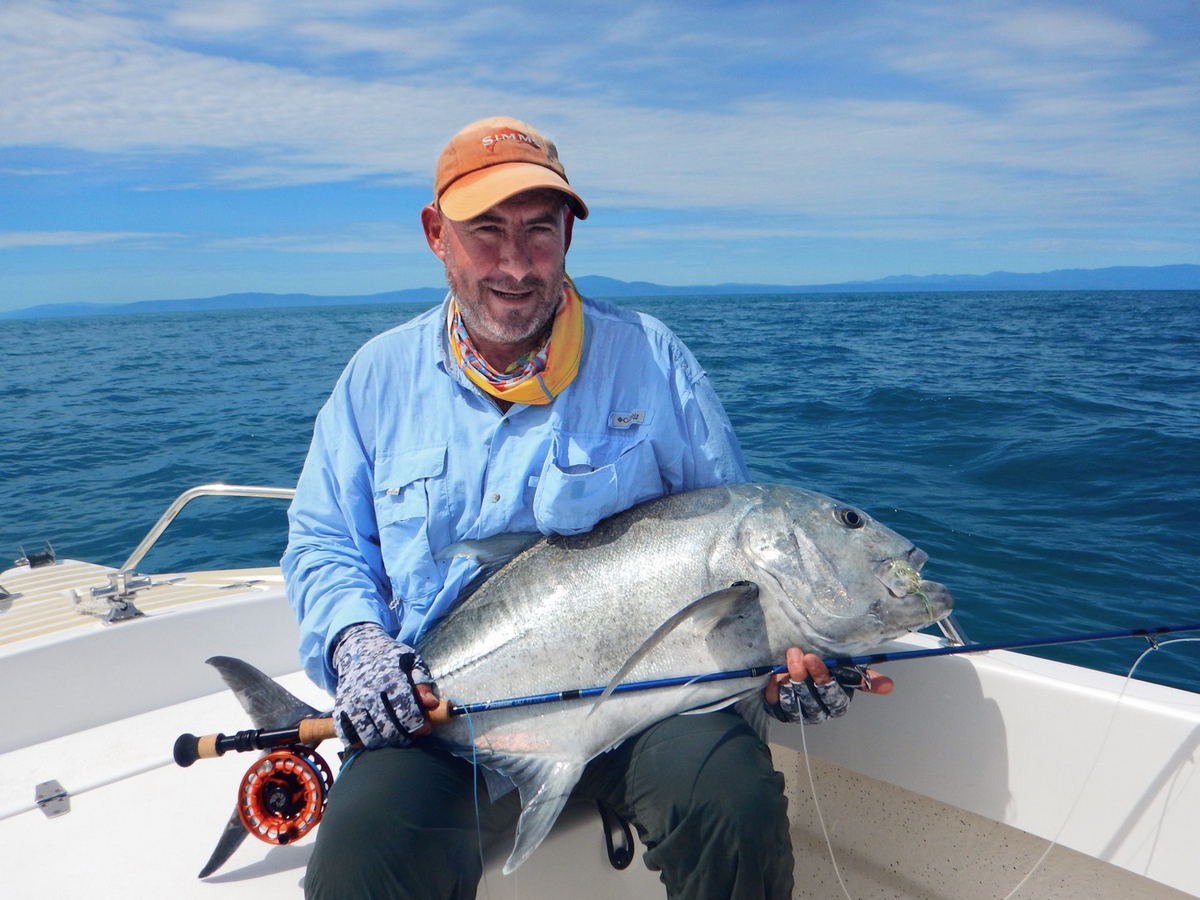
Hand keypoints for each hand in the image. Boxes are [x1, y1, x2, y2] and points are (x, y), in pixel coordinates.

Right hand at [331, 623, 439, 747]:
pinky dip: (360, 742)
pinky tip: (373, 736)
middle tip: (410, 736)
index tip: (425, 729)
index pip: (406, 709)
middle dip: (403, 737)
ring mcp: (352, 701)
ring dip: (384, 742)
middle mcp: (369, 690)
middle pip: (388, 727)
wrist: (359, 649)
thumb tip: (431, 703)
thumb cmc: (391, 659)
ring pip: (369, 735)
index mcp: (390, 677)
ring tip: (393, 737)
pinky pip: (348, 735)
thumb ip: (422, 682)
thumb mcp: (412, 661)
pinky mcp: (340, 708)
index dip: (417, 724)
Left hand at [763, 648, 892, 723]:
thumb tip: (890, 686)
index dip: (822, 678)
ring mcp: (798, 714)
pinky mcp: (780, 711)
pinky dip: (774, 690)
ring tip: (785, 662)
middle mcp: (818, 713)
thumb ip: (865, 678)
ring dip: (788, 682)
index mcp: (836, 703)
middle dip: (803, 677)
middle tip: (796, 655)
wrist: (797, 668)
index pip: (831, 695)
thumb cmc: (824, 670)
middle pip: (810, 701)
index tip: (812, 658)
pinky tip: (775, 675)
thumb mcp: (845, 670)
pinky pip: (775, 704)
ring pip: (793, 704)